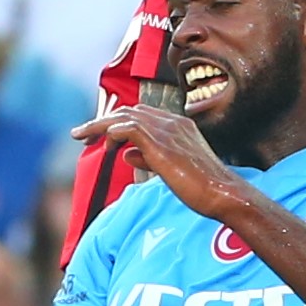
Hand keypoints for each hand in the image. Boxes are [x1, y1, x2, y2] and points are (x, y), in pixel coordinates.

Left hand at [73, 102, 241, 217]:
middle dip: (101, 121)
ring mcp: (168, 131)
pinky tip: (106, 143)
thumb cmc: (204, 188)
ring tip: (82, 136)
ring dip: (99, 125)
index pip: (140, 114)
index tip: (101, 137)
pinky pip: (129, 128)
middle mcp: (172, 123)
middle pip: (128, 111)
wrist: (224, 194)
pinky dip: (113, 132)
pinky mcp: (162, 145)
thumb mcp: (171, 171)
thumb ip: (148, 158)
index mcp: (178, 126)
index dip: (117, 123)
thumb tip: (126, 155)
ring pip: (124, 116)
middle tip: (81, 134)